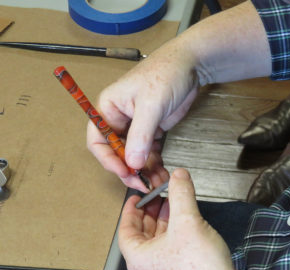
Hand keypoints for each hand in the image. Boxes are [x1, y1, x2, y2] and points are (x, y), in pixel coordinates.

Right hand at [87, 39, 198, 190]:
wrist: (192, 64)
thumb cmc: (166, 73)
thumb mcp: (151, 104)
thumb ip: (140, 135)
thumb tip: (131, 163)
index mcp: (109, 108)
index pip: (98, 140)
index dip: (108, 159)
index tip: (124, 172)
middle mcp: (119, 119)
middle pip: (116, 152)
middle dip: (128, 169)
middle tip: (142, 184)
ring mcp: (136, 126)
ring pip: (133, 155)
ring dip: (142, 171)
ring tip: (156, 183)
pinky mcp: (152, 130)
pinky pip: (148, 152)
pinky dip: (153, 164)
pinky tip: (161, 174)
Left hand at [119, 168, 243, 269]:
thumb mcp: (187, 222)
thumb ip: (181, 194)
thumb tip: (178, 176)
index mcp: (138, 258)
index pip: (125, 229)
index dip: (131, 209)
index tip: (137, 197)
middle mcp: (148, 266)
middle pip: (143, 232)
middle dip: (152, 210)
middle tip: (158, 195)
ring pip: (158, 238)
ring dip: (165, 218)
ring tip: (174, 202)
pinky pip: (171, 245)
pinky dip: (175, 229)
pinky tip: (186, 219)